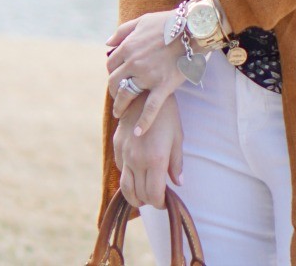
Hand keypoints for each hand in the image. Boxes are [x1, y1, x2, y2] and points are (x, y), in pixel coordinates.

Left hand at [106, 12, 185, 132]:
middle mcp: (134, 62)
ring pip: (127, 95)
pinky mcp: (163, 86)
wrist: (194, 28)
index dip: (112, 72)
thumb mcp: (143, 20)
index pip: (111, 64)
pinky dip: (143, 122)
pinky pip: (150, 108)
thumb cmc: (169, 22)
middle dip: (114, 91)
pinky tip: (138, 132)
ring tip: (120, 113)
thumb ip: (122, 31)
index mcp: (128, 46)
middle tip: (118, 97)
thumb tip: (107, 43)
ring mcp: (148, 75)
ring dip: (120, 107)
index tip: (117, 78)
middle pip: (115, 82)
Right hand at [114, 93, 182, 209]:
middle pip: (139, 194)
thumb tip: (178, 183)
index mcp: (155, 159)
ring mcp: (124, 154)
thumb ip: (176, 162)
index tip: (165, 201)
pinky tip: (136, 173)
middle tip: (156, 198)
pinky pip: (120, 169)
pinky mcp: (117, 146)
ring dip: (134, 195)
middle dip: (149, 200)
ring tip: (143, 194)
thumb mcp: (177, 137)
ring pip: (125, 187)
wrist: (145, 92)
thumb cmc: (167, 114)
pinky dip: (128, 177)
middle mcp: (137, 160)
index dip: (160, 203)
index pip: (154, 195)